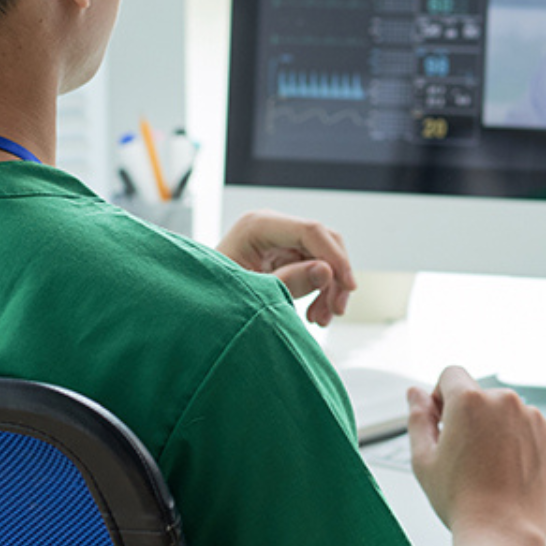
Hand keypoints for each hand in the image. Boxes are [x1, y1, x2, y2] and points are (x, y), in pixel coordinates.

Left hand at [217, 210, 355, 325]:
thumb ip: (289, 282)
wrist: (196, 310)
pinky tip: (314, 315)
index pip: (310, 231)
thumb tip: (327, 272)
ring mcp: (278, 241)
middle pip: (322, 242)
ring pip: (323, 257)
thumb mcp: (251, 294)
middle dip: (335, 276)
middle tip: (335, 311)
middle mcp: (271, 227)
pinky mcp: (282, 257)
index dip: (335, 258)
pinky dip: (319, 291)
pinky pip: (314, 269)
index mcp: (257, 226)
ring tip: (320, 319)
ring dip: (329, 288)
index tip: (349, 287)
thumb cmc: (212, 298)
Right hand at [406, 367, 545, 545]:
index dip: (443, 397)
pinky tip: (513, 476)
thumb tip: (415, 393)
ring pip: (510, 415)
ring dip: (501, 432)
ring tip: (493, 472)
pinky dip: (525, 447)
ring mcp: (536, 419)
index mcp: (470, 400)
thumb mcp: (424, 459)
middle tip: (468, 459)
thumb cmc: (461, 502)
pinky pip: (534, 432)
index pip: (451, 375)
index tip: (445, 424)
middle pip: (483, 396)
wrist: (504, 535)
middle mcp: (506, 401)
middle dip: (474, 418)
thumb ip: (418, 418)